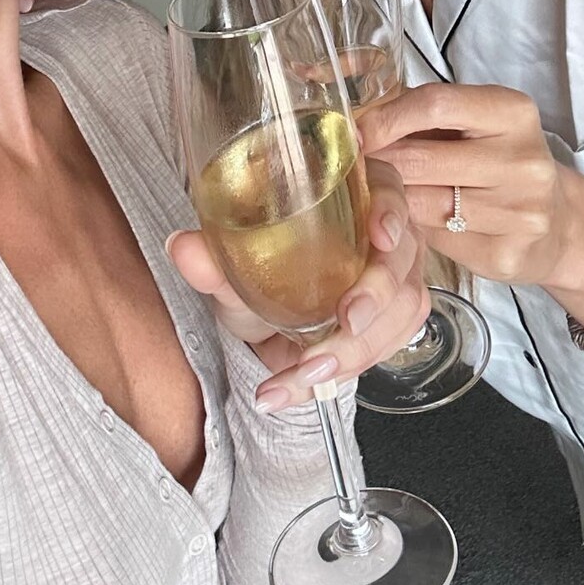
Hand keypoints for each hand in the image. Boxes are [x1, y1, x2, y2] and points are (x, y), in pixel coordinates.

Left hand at [166, 158, 429, 410]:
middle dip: (376, 296)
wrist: (261, 315)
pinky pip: (379, 353)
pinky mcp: (389, 326)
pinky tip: (288, 390)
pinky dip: (333, 377)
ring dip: (353, 350)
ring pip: (398, 316)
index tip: (380, 235)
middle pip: (400, 264)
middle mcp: (384, 238)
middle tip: (345, 321)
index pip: (388, 194)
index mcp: (355, 196)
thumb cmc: (260, 269)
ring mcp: (394, 284)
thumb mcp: (234, 264)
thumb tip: (182, 247)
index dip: (390, 213)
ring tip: (304, 372)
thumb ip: (211, 257)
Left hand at [359, 82, 567, 285]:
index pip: (434, 104)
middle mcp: (523, 160)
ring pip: (421, 203)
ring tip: (387, 194)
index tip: (356, 132)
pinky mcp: (506, 253)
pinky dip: (415, 230)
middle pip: (420, 158)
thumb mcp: (474, 124)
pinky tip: (415, 224)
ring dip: (392, 199)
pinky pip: (435, 238)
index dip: (385, 118)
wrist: (558, 225)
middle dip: (379, 163)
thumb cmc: (499, 163)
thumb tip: (356, 118)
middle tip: (358, 167)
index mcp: (513, 112)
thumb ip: (422, 115)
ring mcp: (520, 211)